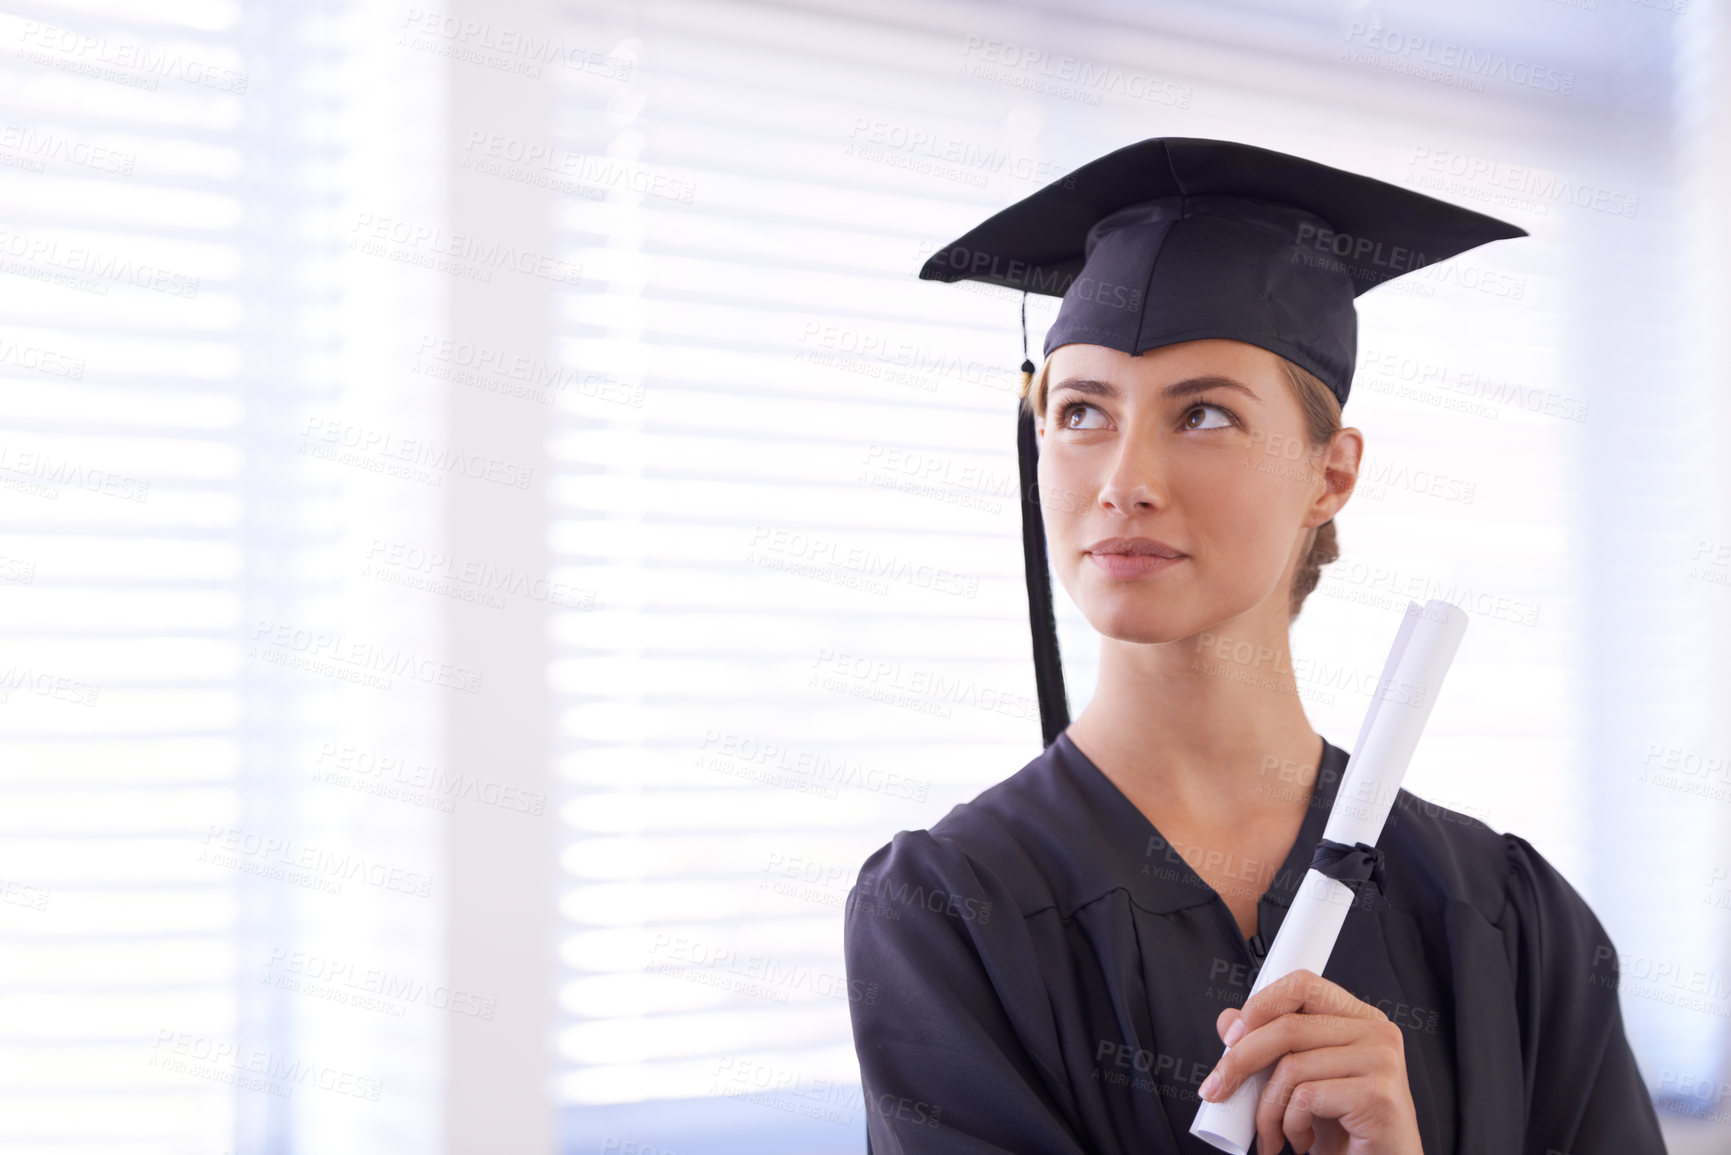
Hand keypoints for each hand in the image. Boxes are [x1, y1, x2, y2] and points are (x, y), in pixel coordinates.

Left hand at [1196, 968, 1421, 1154]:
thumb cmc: (1346, 1128)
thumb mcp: (1303, 1081)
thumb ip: (1270, 1046)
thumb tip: (1228, 1020)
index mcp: (1359, 1018)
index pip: (1301, 985)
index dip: (1259, 1006)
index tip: (1230, 1038)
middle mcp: (1377, 1032)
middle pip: (1287, 1026)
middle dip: (1240, 1061)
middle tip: (1218, 1090)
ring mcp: (1382, 1061)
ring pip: (1291, 1067)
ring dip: (1266, 1110)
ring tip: (1272, 1135)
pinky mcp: (1377, 1096)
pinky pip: (1306, 1098)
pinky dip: (1290, 1125)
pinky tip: (1302, 1142)